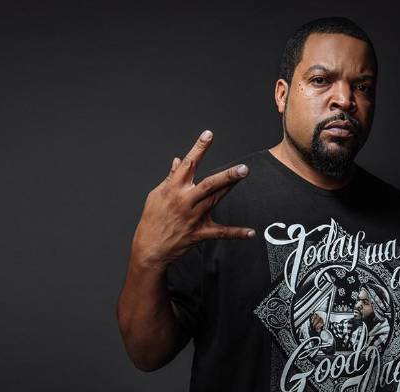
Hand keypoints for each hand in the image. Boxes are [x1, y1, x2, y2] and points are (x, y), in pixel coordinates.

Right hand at [131, 130, 255, 268]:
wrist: (149, 248)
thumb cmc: (152, 220)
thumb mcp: (156, 195)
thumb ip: (170, 178)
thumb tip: (177, 161)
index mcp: (173, 189)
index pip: (188, 164)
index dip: (198, 148)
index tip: (208, 135)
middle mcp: (184, 201)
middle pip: (208, 184)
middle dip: (226, 175)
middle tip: (242, 167)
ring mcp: (193, 217)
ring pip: (215, 200)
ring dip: (230, 187)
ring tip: (243, 175)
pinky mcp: (199, 233)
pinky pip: (220, 233)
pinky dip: (236, 233)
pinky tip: (250, 233)